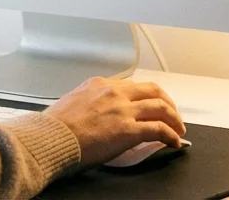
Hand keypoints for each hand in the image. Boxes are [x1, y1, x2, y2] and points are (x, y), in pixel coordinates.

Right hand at [43, 77, 184, 166]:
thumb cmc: (54, 127)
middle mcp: (114, 93)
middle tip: (172, 114)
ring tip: (178, 129)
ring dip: (174, 118)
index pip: (132, 86)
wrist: (50, 138)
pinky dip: (171, 135)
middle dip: (167, 102)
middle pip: (152, 90)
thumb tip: (98, 115)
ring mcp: (123, 110)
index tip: (150, 104)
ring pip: (161, 107)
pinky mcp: (129, 130)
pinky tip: (174, 142)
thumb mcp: (73, 103)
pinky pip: (159, 129)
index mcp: (99, 85)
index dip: (146, 96)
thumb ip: (90, 104)